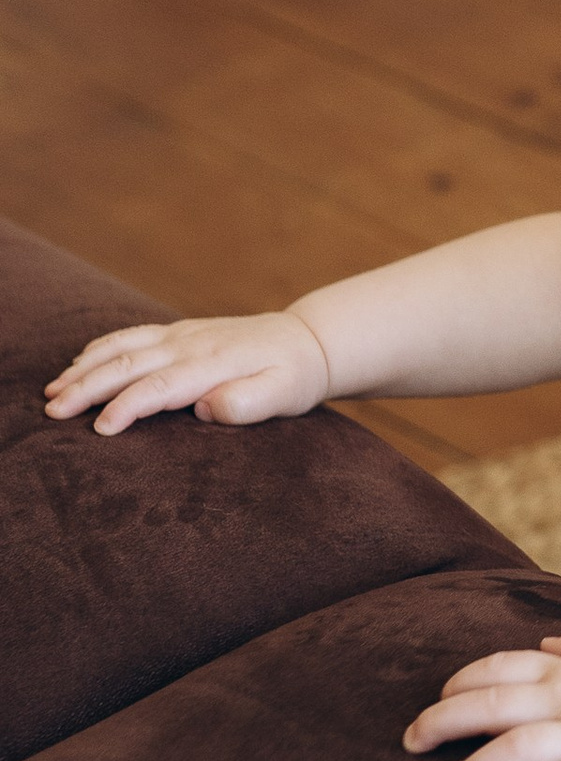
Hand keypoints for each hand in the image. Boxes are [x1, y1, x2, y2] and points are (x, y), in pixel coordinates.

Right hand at [45, 310, 329, 435]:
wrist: (309, 341)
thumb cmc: (295, 377)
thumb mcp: (285, 395)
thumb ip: (248, 403)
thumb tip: (206, 408)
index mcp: (213, 364)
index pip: (160, 387)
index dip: (127, 407)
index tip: (98, 429)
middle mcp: (191, 344)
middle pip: (128, 364)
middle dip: (86, 387)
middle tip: (52, 411)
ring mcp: (183, 334)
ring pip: (123, 346)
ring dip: (85, 367)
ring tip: (52, 390)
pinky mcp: (181, 331)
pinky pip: (133, 334)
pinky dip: (101, 347)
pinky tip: (80, 361)